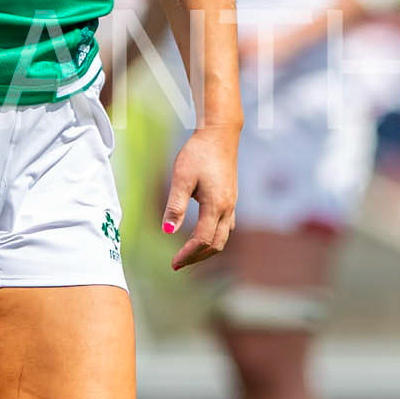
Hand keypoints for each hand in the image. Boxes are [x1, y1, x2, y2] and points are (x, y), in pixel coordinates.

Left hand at [161, 123, 237, 270]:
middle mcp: (228, 208)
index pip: (202, 240)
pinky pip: (226, 226)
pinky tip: (202, 235)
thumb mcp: (181, 178)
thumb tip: (167, 231)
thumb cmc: (198, 153)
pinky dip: (214, 237)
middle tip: (178, 263)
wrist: (220, 134)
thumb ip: (175, 206)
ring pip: (223, 237)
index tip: (173, 263)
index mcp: (216, 205)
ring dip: (206, 250)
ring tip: (188, 254)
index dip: (188, 254)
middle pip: (216, 244)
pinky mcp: (231, 198)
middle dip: (197, 257)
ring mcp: (232, 204)